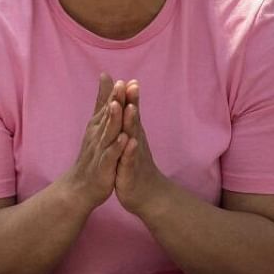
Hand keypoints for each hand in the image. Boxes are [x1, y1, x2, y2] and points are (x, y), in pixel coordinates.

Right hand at [59, 74, 128, 213]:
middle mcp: (97, 136)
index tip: (121, 78)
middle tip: (120, 84)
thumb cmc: (92, 155)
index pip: (107, 106)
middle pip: (107, 116)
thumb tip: (106, 78)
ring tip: (119, 106)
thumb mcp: (97, 126)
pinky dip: (117, 147)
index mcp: (98, 126)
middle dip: (114, 100)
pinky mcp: (103, 167)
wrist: (80, 187)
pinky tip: (124, 139)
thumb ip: (102, 102)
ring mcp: (100, 151)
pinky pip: (111, 156)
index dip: (114, 93)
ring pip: (108, 133)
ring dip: (114, 120)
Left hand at [115, 81, 171, 216]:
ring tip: (131, 108)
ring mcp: (134, 156)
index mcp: (133, 134)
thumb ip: (130, 122)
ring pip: (133, 137)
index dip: (129, 96)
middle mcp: (136, 142)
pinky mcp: (130, 171)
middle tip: (130, 84)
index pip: (130, 112)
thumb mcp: (131, 141)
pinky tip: (130, 142)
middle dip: (132, 102)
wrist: (147, 195)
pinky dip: (130, 151)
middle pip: (134, 119)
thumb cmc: (136, 165)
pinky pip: (130, 160)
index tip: (126, 78)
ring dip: (132, 122)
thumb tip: (129, 102)